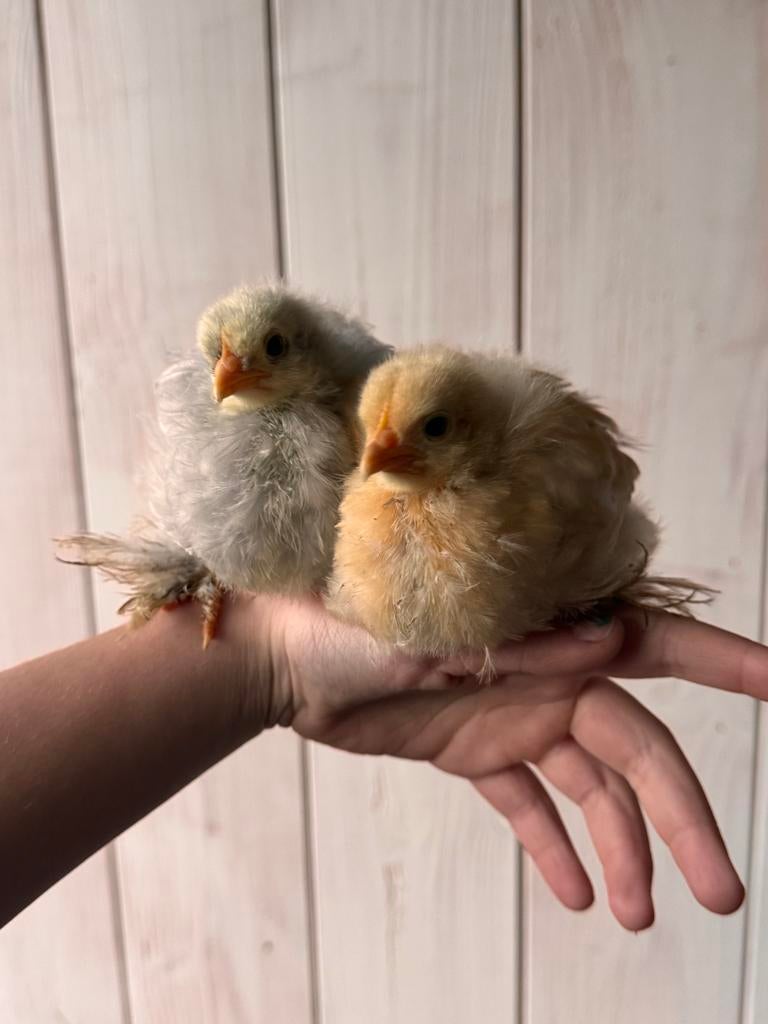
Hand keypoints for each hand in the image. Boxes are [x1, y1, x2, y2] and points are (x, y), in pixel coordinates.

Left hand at [253, 596, 767, 930]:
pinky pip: (528, 802)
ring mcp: (511, 713)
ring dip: (623, 846)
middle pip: (637, 747)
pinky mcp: (474, 749)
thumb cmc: (346, 619)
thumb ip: (520, 641)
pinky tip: (575, 894)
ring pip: (592, 785)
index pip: (652, 644)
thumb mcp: (431, 627)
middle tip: (722, 891)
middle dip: (681, 816)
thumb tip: (613, 638)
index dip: (724, 663)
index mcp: (544, 631)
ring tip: (640, 912)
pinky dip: (553, 845)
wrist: (280, 660)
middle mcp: (543, 672)